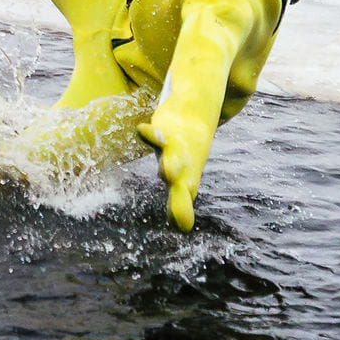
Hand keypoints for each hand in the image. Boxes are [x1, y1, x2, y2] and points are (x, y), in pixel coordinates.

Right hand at [136, 113, 203, 232]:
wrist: (198, 110)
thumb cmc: (186, 152)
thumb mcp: (185, 177)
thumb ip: (181, 204)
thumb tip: (183, 230)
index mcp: (187, 178)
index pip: (184, 198)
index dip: (181, 212)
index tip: (182, 227)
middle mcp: (183, 164)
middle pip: (181, 178)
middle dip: (180, 190)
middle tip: (180, 203)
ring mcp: (174, 146)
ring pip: (172, 156)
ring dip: (171, 164)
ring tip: (166, 173)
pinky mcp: (163, 128)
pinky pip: (156, 131)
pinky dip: (152, 133)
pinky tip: (142, 131)